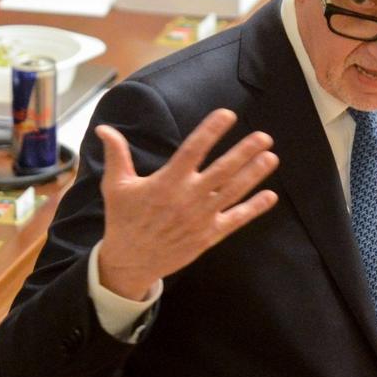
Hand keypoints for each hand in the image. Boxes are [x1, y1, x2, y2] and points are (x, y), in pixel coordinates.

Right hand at [96, 109, 278, 299]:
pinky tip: (270, 196)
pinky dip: (254, 208)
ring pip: (233, 192)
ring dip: (254, 174)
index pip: (193, 150)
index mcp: (166, 182)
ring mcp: (201, 217)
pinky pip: (236, 219)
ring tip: (271, 157)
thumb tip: (104, 129)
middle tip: (264, 137)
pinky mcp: (209, 235)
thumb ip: (117, 155)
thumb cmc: (124, 219)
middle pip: (222, 170)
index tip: (227, 114)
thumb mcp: (116, 186)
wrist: (130, 261)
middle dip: (244, 152)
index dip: (211, 131)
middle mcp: (188, 197)